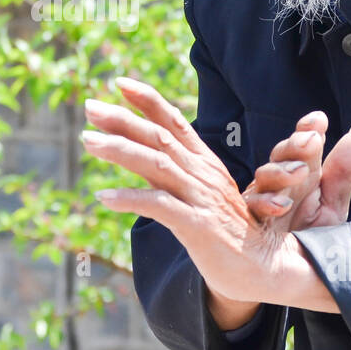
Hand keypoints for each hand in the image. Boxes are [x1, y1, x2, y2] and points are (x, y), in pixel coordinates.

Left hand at [81, 77, 305, 307]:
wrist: (263, 267)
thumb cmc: (226, 231)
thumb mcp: (201, 192)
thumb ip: (173, 170)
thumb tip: (137, 152)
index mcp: (204, 162)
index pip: (174, 121)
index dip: (147, 99)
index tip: (119, 82)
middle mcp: (203, 173)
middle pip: (159, 137)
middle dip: (122, 119)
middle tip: (89, 106)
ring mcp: (201, 198)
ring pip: (157, 164)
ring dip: (120, 150)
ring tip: (88, 140)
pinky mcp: (198, 225)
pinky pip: (160, 206)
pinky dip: (131, 198)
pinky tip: (103, 197)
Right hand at [244, 111, 350, 229]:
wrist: (297, 277)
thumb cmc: (312, 240)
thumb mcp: (333, 208)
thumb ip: (343, 176)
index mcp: (300, 175)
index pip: (302, 146)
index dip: (308, 130)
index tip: (319, 120)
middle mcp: (279, 184)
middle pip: (281, 156)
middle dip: (295, 145)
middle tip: (311, 140)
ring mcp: (262, 201)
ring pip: (264, 177)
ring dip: (282, 172)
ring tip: (299, 172)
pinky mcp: (249, 223)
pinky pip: (252, 209)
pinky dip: (265, 204)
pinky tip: (280, 204)